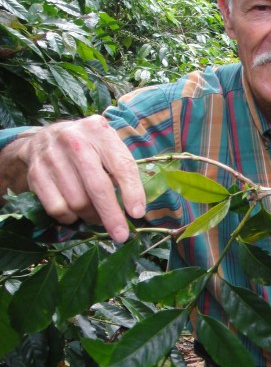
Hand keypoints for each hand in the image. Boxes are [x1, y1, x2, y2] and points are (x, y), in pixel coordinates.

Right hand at [16, 116, 144, 241]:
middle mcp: (73, 139)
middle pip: (97, 187)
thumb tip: (136, 208)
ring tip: (97, 217)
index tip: (137, 213)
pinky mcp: (36, 173)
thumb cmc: (88, 147)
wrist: (46, 138)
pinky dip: (70, 218)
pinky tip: (76, 213)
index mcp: (98, 131)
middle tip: (121, 235)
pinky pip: (57, 208)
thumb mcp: (108, 146)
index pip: (120, 165)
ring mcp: (52, 156)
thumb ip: (122, 169)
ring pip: (77, 201)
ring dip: (91, 217)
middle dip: (111, 215)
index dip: (131, 191)